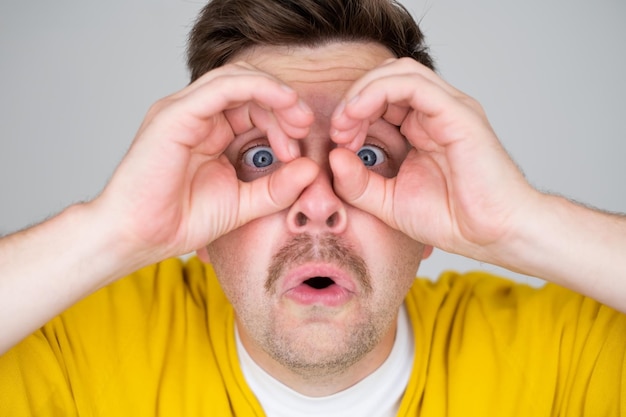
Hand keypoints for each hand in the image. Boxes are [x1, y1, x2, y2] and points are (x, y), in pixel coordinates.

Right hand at [92, 62, 318, 264]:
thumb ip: (277, 188)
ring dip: (275, 93)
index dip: (283, 119)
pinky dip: (258, 88)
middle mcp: (196, 115)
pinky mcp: (176, 113)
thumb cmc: (180, 221)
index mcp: (209, 131)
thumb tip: (311, 169)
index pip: (252, 107)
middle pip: (249, 89)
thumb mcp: (243, 203)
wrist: (138, 237)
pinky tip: (283, 101)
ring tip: (298, 120)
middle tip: (304, 127)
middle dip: (284, 104)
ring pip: (238, 79)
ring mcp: (184, 111)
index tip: (300, 149)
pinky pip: (223, 87)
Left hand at [329, 58, 537, 261]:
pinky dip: (378, 91)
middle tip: (337, 132)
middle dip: (353, 99)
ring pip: (398, 72)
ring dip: (362, 91)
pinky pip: (413, 84)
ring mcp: (449, 109)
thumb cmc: (451, 219)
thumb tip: (332, 156)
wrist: (493, 235)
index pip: (381, 98)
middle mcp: (435, 112)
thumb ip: (358, 183)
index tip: (336, 143)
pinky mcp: (458, 113)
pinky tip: (358, 114)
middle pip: (386, 78)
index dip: (352, 113)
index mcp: (422, 128)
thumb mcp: (388, 203)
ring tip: (345, 123)